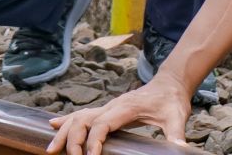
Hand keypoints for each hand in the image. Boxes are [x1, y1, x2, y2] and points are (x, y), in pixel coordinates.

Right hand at [47, 75, 190, 154]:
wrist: (170, 83)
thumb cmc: (172, 100)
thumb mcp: (177, 117)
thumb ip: (176, 134)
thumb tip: (180, 149)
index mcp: (126, 107)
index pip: (103, 123)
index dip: (95, 140)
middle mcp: (113, 105)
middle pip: (84, 119)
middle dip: (72, 138)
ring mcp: (109, 106)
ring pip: (79, 117)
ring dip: (64, 131)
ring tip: (51, 148)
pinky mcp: (108, 110)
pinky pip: (83, 115)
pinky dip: (67, 121)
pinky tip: (53, 126)